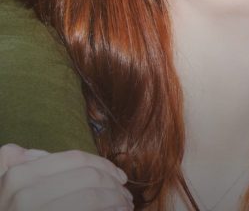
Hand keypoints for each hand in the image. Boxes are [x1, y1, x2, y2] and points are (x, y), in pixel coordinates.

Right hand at [0, 144, 133, 210]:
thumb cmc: (10, 210)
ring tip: (125, 206)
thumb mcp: (4, 187)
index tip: (120, 177)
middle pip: (90, 178)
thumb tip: (40, 154)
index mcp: (20, 176)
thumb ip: (17, 165)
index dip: (105, 166)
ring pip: (94, 198)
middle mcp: (26, 195)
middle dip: (115, 186)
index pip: (76, 159)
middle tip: (126, 196)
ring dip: (117, 201)